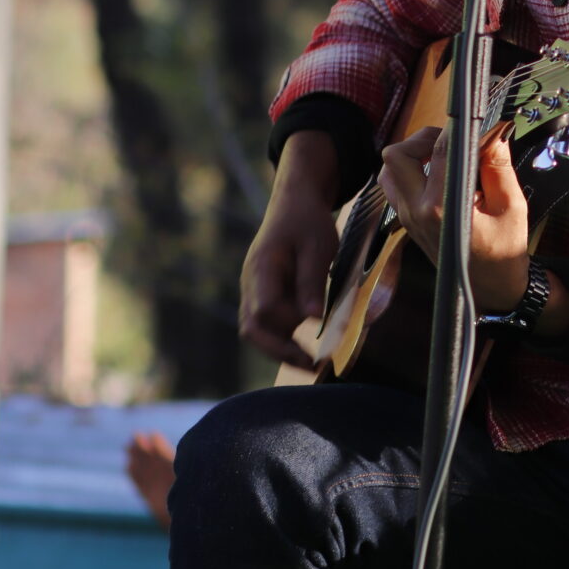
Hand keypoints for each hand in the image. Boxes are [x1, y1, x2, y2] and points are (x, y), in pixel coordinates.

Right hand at [239, 132, 341, 367]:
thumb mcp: (317, 245)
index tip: (315, 340)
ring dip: (281, 349)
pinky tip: (307, 349)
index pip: (263, 309)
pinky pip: (266, 324)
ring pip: (256, 330)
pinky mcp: (263, 295)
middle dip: (279, 352)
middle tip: (312, 367)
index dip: (286, 328)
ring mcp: (254, 290)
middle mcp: (251, 283)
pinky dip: (283, 339)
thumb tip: (311, 319)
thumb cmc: (307, 221)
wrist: (294, 202)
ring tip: (313, 364)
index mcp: (262, 267)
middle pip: (252, 328)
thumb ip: (311, 281)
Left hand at [377, 125, 530, 312]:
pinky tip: (437, 173)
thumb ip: (498, 167)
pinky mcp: (407, 220)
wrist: (491, 288)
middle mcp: (416, 211)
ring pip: (390, 169)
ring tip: (442, 155)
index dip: (460, 130)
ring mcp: (407, 217)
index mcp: (442, 208)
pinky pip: (395, 185)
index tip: (477, 124)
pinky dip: (411, 171)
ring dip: (412, 154)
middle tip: (452, 141)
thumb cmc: (504, 251)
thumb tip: (493, 132)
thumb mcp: (512, 207)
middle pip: (397, 155)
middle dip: (424, 138)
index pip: (442, 152)